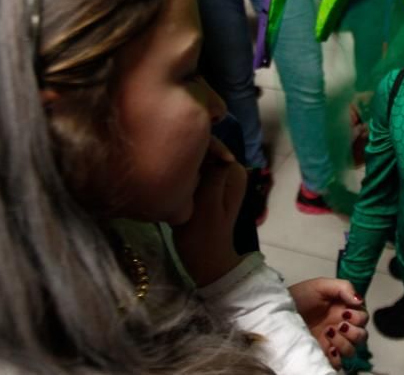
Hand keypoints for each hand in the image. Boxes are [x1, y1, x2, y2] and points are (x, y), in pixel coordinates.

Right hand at [171, 138, 245, 286]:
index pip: (211, 144)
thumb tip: (213, 147)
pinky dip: (183, 178)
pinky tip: (172, 188)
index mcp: (234, 170)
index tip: (173, 160)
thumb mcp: (207, 202)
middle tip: (170, 174)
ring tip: (169, 180)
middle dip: (186, 158)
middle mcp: (230, 169)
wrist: (203, 260)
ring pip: (196, 161)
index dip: (192, 148)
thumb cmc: (203, 234)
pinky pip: (193, 173)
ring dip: (182, 168)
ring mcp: (219, 178)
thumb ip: (213, 173)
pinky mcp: (208, 187)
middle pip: (203, 151)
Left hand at [290, 278, 367, 367]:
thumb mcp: (321, 285)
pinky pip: (338, 363)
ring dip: (345, 343)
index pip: (363, 318)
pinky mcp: (322, 354)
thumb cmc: (299, 296)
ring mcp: (332, 342)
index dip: (359, 317)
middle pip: (362, 336)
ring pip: (352, 350)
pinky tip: (328, 349)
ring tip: (329, 333)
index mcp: (344, 310)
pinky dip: (337, 359)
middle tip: (339, 324)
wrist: (280, 310)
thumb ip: (344, 288)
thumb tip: (359, 301)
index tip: (346, 312)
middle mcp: (340, 327)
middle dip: (354, 331)